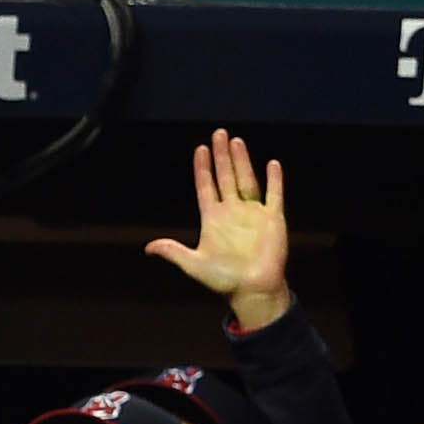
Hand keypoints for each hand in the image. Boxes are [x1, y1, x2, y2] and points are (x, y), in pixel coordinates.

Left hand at [150, 128, 291, 331]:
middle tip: (218, 133)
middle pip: (225, 177)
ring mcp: (253, 213)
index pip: (205, 187)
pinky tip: (272, 163)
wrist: (252, 290)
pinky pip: (274, 195)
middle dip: (221, 156)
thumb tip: (148, 248)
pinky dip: (274, 180)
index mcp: (213, 219)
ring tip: (237, 141)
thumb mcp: (193, 264)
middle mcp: (232, 211)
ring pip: (247, 180)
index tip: (199, 149)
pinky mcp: (273, 219)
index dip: (202, 169)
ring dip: (242, 161)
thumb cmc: (223, 279)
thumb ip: (174, 251)